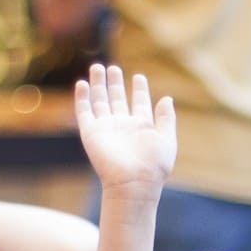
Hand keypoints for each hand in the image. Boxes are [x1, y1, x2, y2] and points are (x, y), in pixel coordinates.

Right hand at [73, 64, 175, 202]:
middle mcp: (123, 125)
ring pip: (100, 101)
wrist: (134, 184)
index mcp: (142, 126)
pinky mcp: (91, 133)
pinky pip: (84, 112)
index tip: (138, 77)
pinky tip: (83, 83)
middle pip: (117, 99)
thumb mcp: (166, 139)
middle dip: (115, 83)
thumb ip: (166, 118)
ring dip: (98, 84)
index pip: (140, 102)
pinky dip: (83, 98)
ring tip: (97, 66)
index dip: (139, 90)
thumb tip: (167, 98)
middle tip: (113, 68)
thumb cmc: (154, 165)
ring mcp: (106, 128)